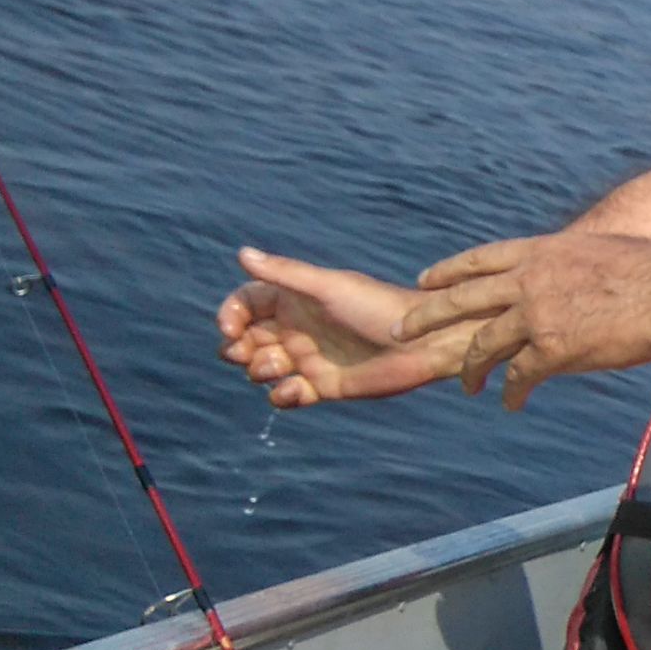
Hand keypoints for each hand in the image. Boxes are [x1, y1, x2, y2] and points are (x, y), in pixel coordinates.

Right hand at [215, 248, 465, 407]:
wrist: (421, 343)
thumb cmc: (378, 308)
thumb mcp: (329, 288)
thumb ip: (285, 273)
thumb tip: (242, 253)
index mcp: (296, 300)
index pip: (246, 304)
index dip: (230, 315)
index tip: (228, 328)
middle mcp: (298, 328)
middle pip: (246, 339)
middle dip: (236, 347)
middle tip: (245, 351)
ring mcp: (309, 358)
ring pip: (261, 368)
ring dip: (258, 370)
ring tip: (278, 365)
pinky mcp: (323, 386)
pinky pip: (286, 395)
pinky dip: (282, 396)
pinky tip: (297, 390)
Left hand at [397, 232, 650, 410]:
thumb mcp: (602, 252)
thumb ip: (575, 264)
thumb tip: (575, 274)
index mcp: (542, 252)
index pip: (481, 260)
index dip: (448, 271)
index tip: (426, 281)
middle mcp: (529, 281)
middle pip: (461, 299)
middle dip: (426, 317)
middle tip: (400, 330)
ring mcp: (536, 316)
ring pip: (483, 345)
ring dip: (470, 369)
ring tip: (466, 385)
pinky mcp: (552, 350)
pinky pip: (519, 377)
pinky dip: (511, 392)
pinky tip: (510, 403)